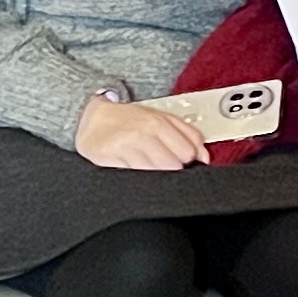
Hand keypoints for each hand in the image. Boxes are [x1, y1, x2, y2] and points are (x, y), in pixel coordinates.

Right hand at [74, 96, 206, 170]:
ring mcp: (125, 147)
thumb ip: (187, 135)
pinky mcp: (110, 159)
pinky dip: (137, 178)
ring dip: (154, 176)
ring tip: (147, 166)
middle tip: (161, 164)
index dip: (187, 160)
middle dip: (171, 170)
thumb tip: (205, 157)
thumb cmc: (129, 120)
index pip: (187, 153)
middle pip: (172, 166)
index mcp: (158, 122)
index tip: (179, 159)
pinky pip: (133, 178)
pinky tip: (133, 169)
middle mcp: (142, 134)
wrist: (92, 118)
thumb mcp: (160, 118)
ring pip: (154, 174)